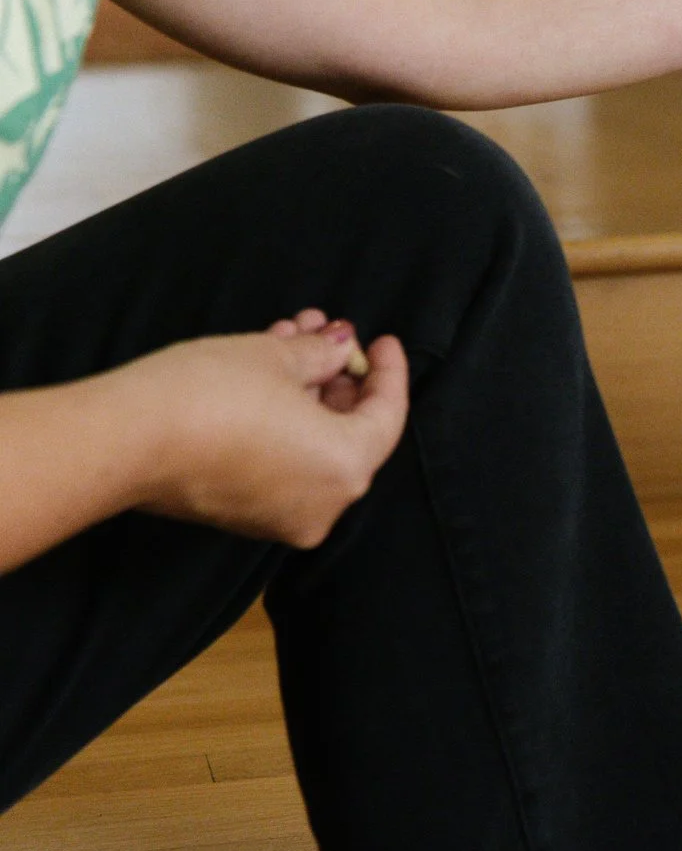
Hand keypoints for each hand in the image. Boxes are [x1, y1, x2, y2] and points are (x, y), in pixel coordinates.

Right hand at [115, 309, 410, 548]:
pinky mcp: (242, 515)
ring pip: (310, 443)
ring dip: (303, 390)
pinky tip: (263, 374)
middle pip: (349, 432)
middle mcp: (324, 505)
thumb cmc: (209, 394)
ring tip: (289, 338)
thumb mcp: (275, 357)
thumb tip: (339, 348)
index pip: (387, 416)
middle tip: (324, 335)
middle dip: (336, 376)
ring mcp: (282, 516)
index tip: (382, 340)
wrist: (124, 439)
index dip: (387, 372)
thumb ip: (321, 354)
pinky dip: (280, 421)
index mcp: (347, 469)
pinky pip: (282, 463)